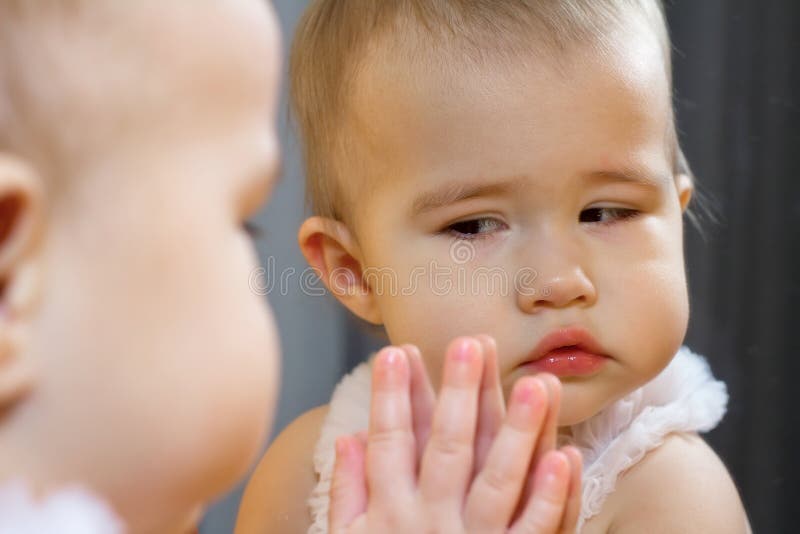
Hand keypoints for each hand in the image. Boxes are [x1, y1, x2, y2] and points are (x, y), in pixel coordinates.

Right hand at [329, 336, 581, 532]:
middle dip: (457, 396)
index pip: (388, 444)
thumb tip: (346, 437)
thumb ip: (347, 494)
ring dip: (518, 433)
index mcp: (390, 514)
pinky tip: (567, 457)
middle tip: (470, 344)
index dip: (390, 398)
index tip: (395, 352)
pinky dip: (550, 496)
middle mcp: (431, 524)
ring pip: (498, 481)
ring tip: (536, 385)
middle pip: (446, 450)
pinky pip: (534, 530)